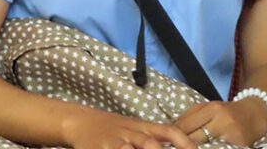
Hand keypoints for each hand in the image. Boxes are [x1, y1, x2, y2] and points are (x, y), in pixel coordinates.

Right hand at [63, 106, 194, 148]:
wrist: (82, 122)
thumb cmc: (115, 129)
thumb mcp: (135, 128)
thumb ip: (154, 137)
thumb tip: (181, 144)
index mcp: (144, 127)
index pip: (169, 131)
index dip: (184, 141)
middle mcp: (132, 133)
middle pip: (150, 144)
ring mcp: (116, 142)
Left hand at [176, 99, 266, 145]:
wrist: (255, 115)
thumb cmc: (226, 112)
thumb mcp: (209, 108)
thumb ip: (189, 117)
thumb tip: (168, 133)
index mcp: (213, 109)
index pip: (186, 126)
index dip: (173, 136)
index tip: (163, 142)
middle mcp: (223, 121)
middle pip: (194, 139)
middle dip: (180, 146)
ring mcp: (231, 136)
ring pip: (204, 148)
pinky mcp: (238, 147)